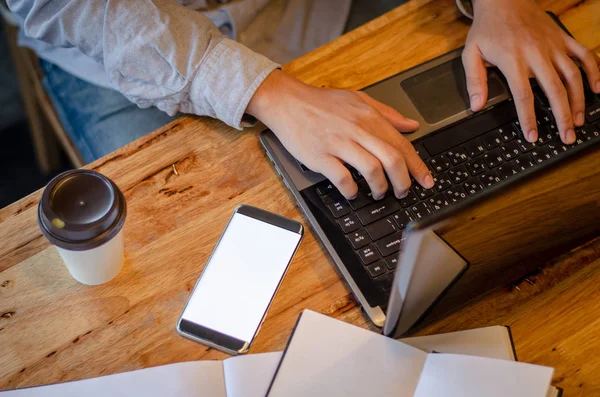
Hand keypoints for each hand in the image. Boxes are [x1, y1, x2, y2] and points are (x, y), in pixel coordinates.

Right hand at [246, 70, 433, 199]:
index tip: (426, 180)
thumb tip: (411, 125)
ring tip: (379, 193)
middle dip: (403, 181)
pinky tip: (352, 192)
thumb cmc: (321, 103)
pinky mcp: (320, 155)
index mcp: (369, 117)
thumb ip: (386, 113)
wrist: (287, 101)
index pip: (401, 144)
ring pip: (371, 169)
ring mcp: (338, 143)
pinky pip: (342, 177)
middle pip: (392, 159)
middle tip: (403, 192)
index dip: (417, 166)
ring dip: (380, 187)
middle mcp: (357, 130)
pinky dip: (351, 190)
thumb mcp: (358, 99)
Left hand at [464, 0, 599, 143]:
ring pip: (573, 76)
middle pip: (554, 90)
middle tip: (566, 136)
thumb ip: (474, 80)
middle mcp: (536, 54)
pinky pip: (584, 55)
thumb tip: (476, 105)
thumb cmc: (487, 28)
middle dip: (562, 116)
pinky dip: (594, 71)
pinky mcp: (563, 39)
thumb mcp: (471, 53)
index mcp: (513, 60)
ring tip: (579, 121)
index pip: (523, 95)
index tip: (533, 136)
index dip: (529, 118)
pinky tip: (598, 88)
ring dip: (579, 100)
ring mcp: (553, 46)